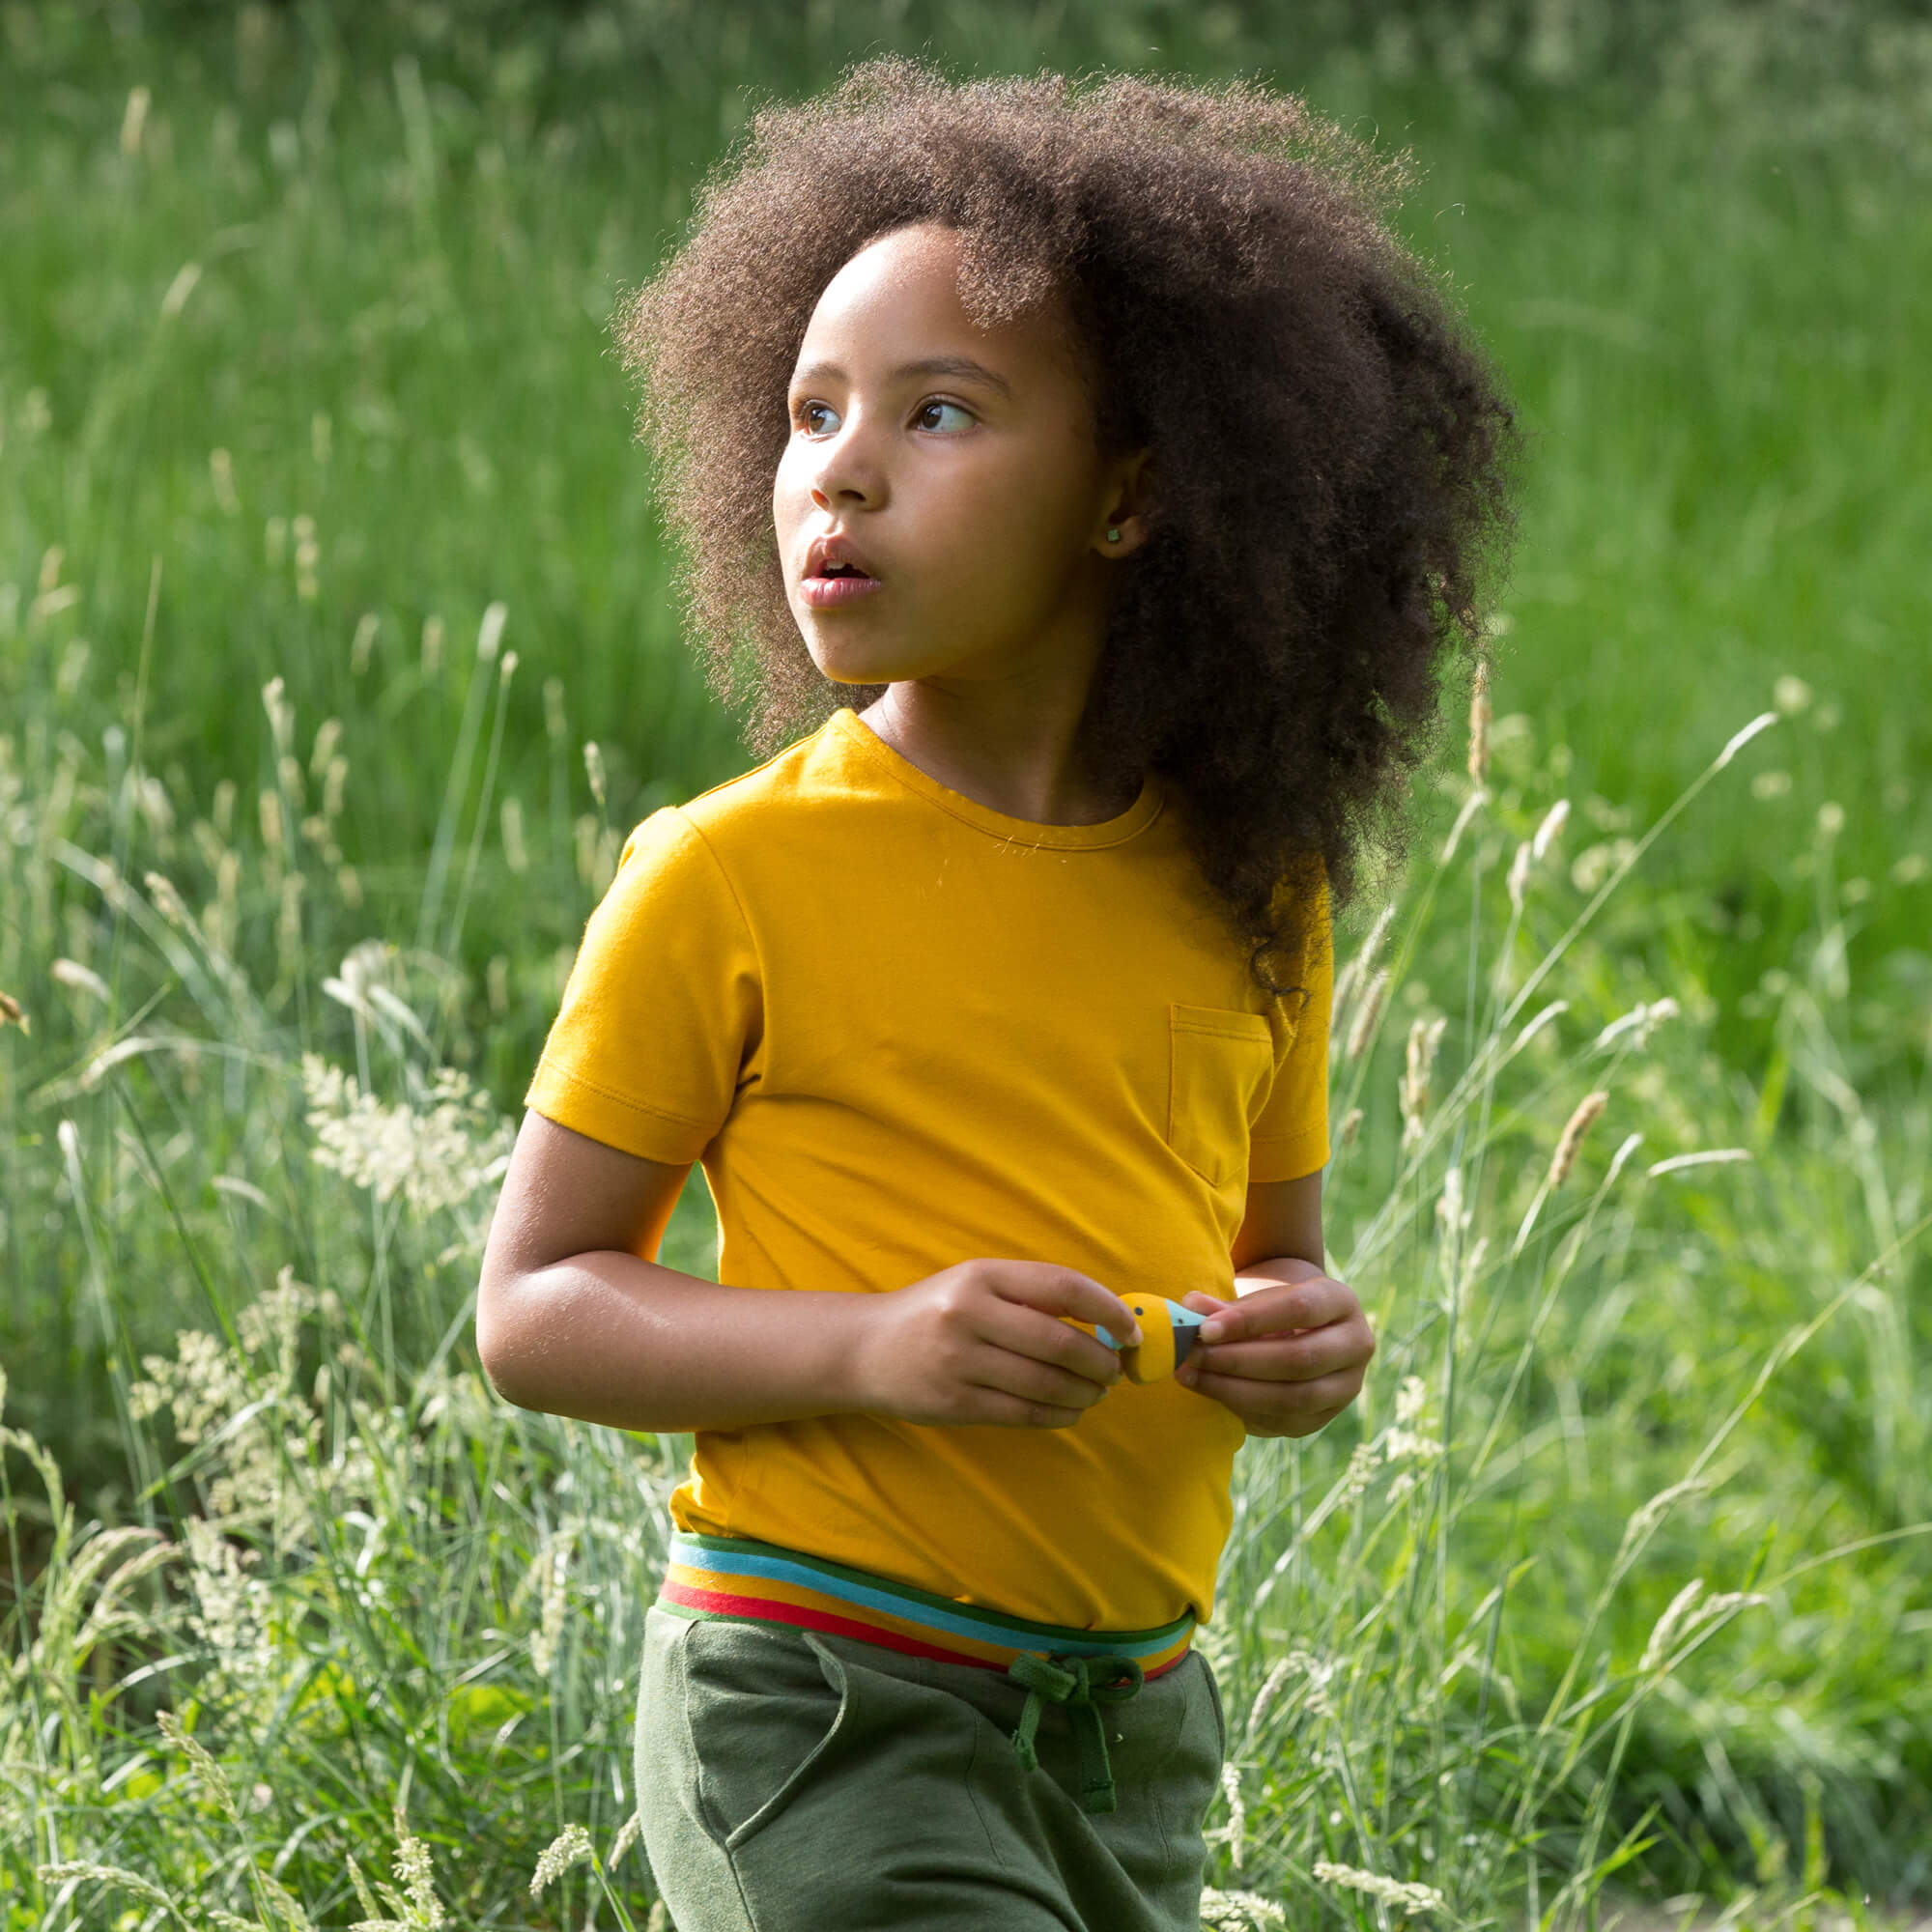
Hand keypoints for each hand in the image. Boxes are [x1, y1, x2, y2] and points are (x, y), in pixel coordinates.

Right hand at [850, 1260, 1140, 1429]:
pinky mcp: (955, 1404)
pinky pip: (1023, 1414)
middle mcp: (969, 1314)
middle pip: (1059, 1342)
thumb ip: (1030, 1296)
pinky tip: (1070, 1411)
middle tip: (1115, 1371)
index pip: (1062, 1287)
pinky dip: (1058, 1415)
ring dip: (1084, 1393)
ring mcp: (959, 1361)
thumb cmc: (934, 1312)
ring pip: (1045, 1384)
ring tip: (1096, 1393)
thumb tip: (1106, 1323)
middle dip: (1101, 1362)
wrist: (864, 1350)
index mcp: (981, 1275)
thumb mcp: (975, 1284)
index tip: (1131, 1331)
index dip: (1107, 1310)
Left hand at [1174, 1269, 1373, 1437]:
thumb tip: (1190, 1308)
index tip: (1205, 1329)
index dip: (1250, 1320)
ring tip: (1191, 1376)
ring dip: (1235, 1390)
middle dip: (1237, 1360)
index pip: (1299, 1309)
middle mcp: (1356, 1344)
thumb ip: (1224, 1306)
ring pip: (1293, 1397)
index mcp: (1340, 1301)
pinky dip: (1243, 1409)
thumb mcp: (1255, 1298)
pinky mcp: (1324, 1417)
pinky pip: (1284, 1421)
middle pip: (1298, 1359)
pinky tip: (1210, 1394)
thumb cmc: (1271, 1309)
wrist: (1299, 1331)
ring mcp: (1346, 1386)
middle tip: (1192, 1356)